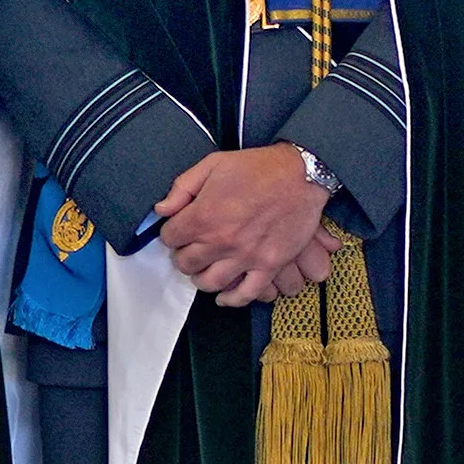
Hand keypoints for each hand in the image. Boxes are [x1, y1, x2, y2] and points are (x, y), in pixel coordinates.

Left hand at [155, 146, 336, 306]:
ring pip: (209, 282)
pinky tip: (223, 296)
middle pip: (186, 263)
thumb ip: (182, 187)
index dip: (171, 233)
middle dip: (183, 255)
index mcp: (203, 215)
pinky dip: (231, 299)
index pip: (170, 238)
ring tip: (204, 269)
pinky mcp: (269, 265)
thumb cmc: (258, 167)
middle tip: (191, 249)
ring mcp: (245, 256)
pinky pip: (246, 294)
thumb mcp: (213, 164)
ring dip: (201, 277)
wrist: (301, 174)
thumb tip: (162, 209)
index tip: (179, 230)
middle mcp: (221, 241)